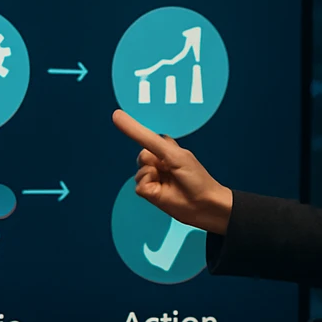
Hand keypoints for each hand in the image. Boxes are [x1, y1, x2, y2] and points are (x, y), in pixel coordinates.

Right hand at [112, 109, 233, 232]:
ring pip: (139, 171)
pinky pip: (138, 185)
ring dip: (153, 176)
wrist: (205, 205)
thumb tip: (117, 115)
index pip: (148, 138)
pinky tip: (162, 191)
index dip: (149, 141)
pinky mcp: (150, 193)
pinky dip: (149, 188)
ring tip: (168, 181)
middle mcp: (159, 162)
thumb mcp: (169, 152)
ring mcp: (154, 178)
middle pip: (141, 155)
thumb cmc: (195, 177)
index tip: (132, 129)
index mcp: (166, 148)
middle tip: (169, 168)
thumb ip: (143, 136)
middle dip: (153, 161)